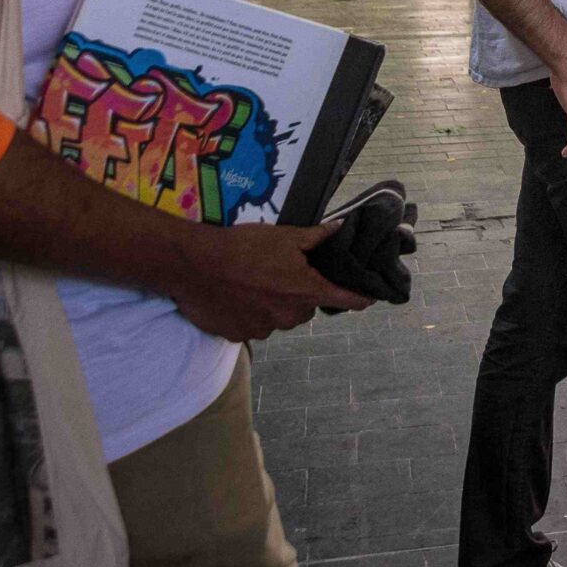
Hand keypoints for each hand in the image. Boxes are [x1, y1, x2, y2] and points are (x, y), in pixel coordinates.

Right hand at [168, 219, 371, 341]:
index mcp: (306, 290)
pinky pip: (255, 326)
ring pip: (280, 318)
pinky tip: (237, 296)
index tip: (370, 295)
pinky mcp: (240, 337)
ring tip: (253, 282)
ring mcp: (264, 329)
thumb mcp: (285, 235)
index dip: (361, 297)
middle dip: (299, 293)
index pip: (347, 300)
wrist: (196, 266)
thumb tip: (340, 229)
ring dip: (273, 304)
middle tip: (281, 273)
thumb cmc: (243, 247)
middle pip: (306, 307)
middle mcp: (289, 316)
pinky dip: (250, 314)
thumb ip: (316, 237)